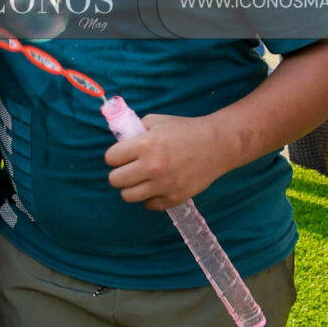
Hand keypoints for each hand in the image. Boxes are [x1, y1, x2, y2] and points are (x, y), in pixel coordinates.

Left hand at [104, 112, 227, 209]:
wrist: (217, 145)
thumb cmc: (185, 130)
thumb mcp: (156, 121)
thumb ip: (135, 130)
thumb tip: (117, 142)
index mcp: (146, 144)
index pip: (110, 158)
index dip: (114, 156)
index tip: (122, 155)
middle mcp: (153, 166)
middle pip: (115, 180)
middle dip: (119, 173)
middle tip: (129, 168)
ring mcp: (164, 185)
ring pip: (128, 196)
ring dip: (131, 187)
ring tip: (140, 179)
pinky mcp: (175, 198)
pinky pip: (149, 205)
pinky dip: (150, 198)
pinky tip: (157, 186)